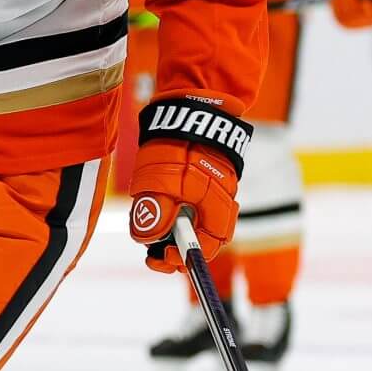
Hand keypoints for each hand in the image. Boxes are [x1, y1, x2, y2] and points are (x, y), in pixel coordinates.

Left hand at [127, 96, 249, 273]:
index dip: (181, 259)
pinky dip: (176, 217)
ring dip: (173, 234)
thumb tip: (150, 240)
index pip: (206, 248)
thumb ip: (155, 212)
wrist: (191, 111)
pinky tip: (160, 209)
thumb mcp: (160, 180)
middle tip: (152, 252)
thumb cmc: (178, 144)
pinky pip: (193, 212)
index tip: (159, 258)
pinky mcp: (206, 187)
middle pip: (202, 241)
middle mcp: (221, 205)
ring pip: (196, 227)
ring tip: (152, 230)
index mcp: (216, 207)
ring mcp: (215, 196)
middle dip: (175, 250)